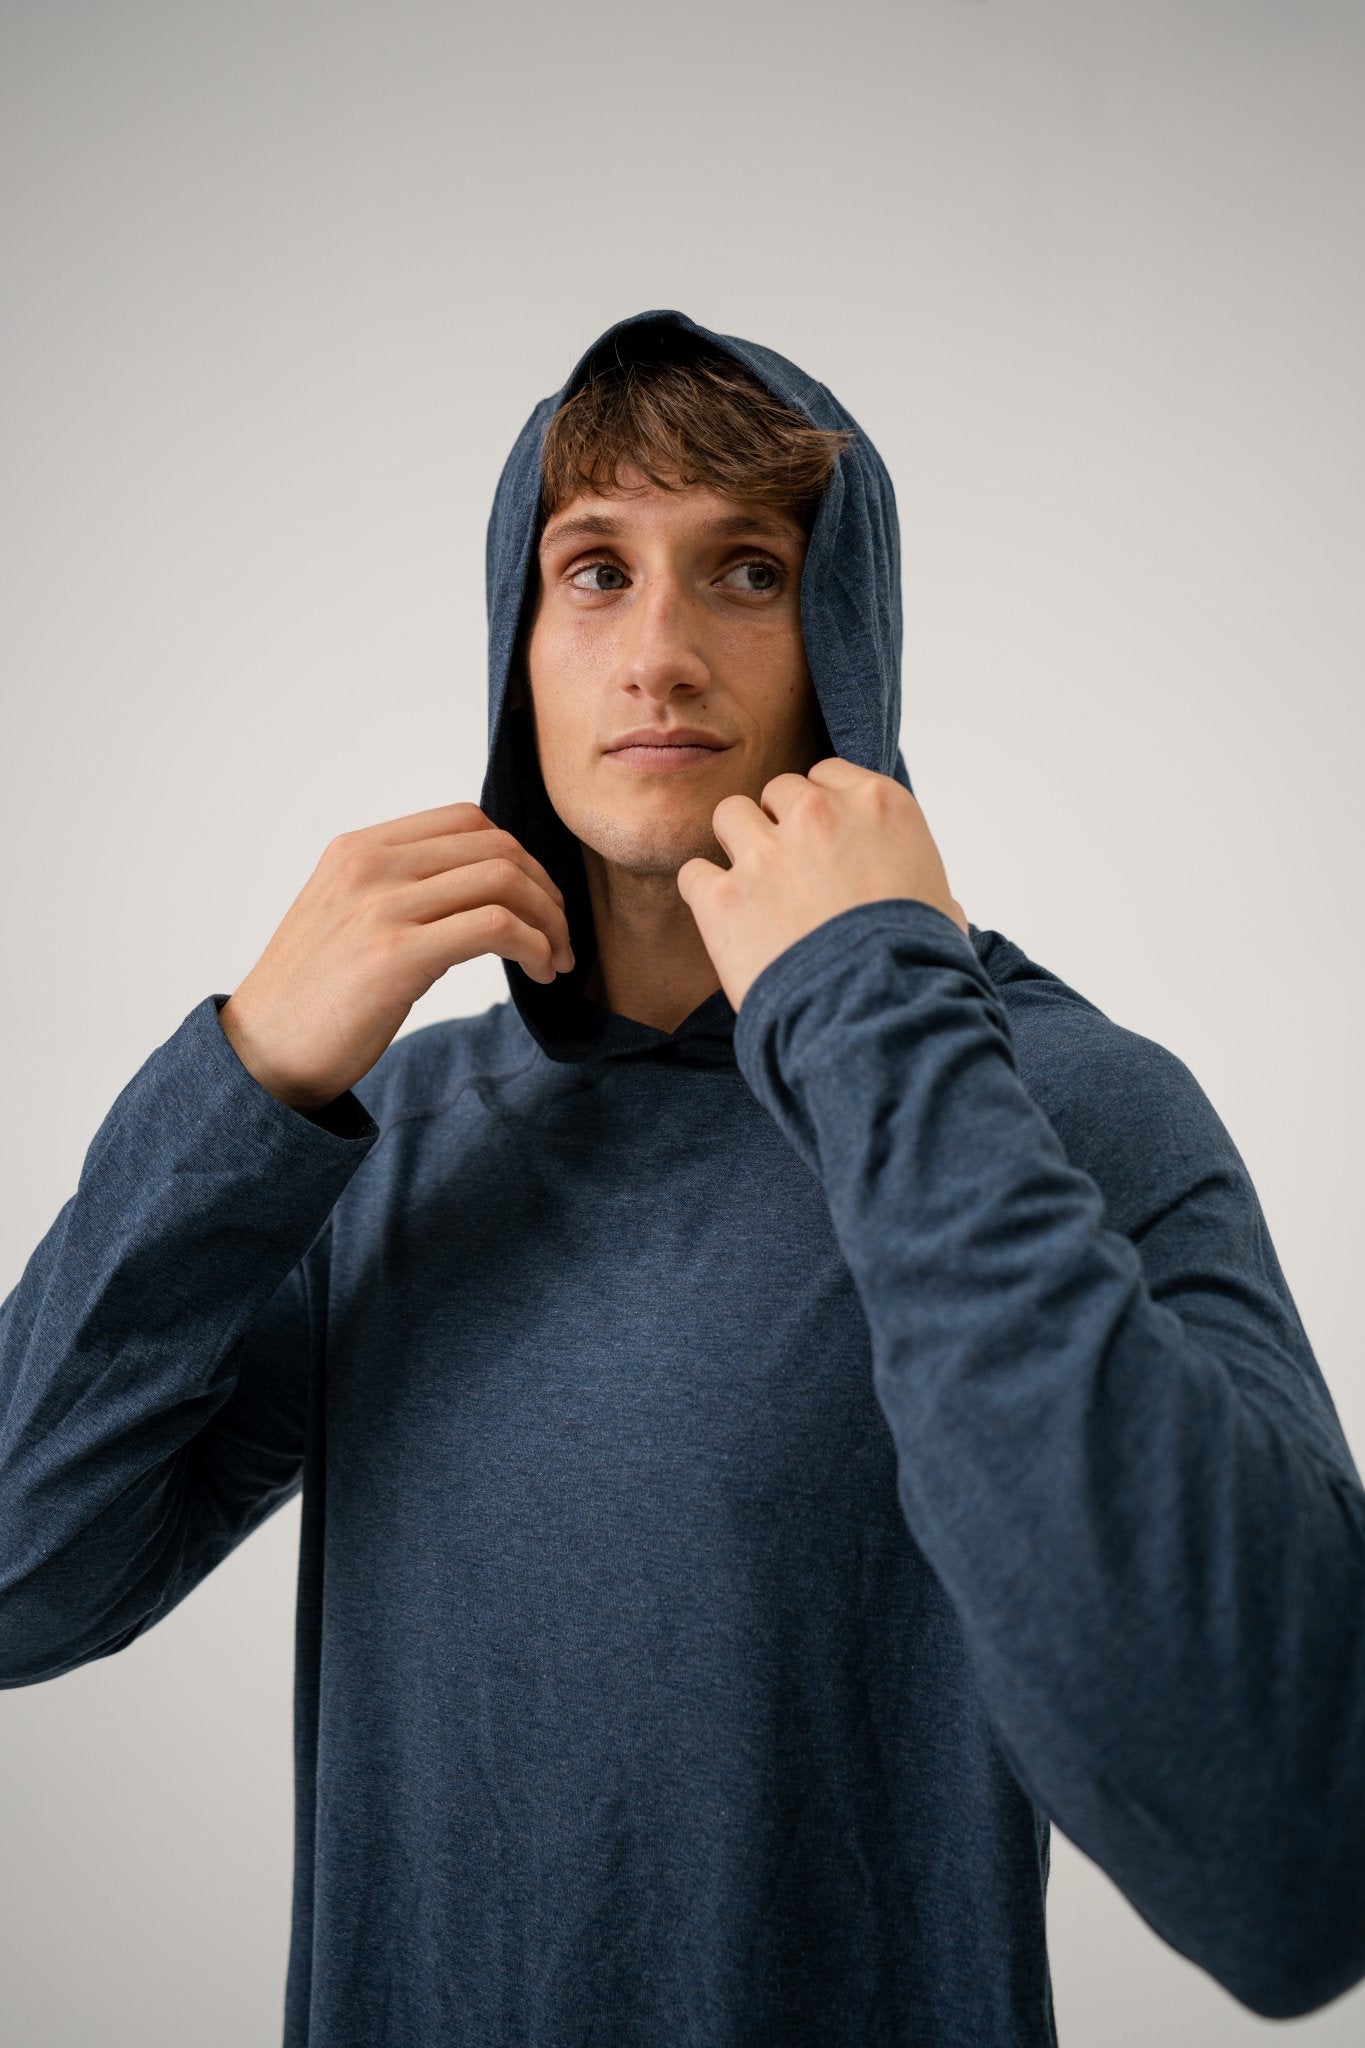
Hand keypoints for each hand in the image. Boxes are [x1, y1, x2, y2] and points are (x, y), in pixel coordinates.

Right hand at [219, 802, 574, 1111]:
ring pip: (503, 880)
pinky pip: (494, 926)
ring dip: (549, 921)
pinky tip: (539, 972)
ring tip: (556, 960)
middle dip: (546, 890)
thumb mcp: (349, 918)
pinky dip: (535, 945)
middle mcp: (368, 866)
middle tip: (562, 938)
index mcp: (357, 849)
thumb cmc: (314, 997)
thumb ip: (402, 890)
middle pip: (495, 846)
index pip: (466, 820)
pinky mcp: (394, 956)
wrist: (262, 1055)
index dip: (520, 857)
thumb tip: (485, 887)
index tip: (539, 903)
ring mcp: (379, 907)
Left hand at [676, 757, 967, 1013]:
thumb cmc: (921, 968)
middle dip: (779, 826)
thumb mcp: (942, 906)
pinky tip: (725, 920)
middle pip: (777, 792)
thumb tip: (926, 900)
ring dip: (737, 847)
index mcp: (878, 805)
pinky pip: (693, 872)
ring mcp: (766, 852)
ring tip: (752, 889)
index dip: (820, 810)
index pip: (827, 776)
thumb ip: (917, 880)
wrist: (879, 1018)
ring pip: (728, 815)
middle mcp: (819, 814)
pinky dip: (705, 895)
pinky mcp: (723, 896)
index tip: (822, 843)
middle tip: (789, 874)